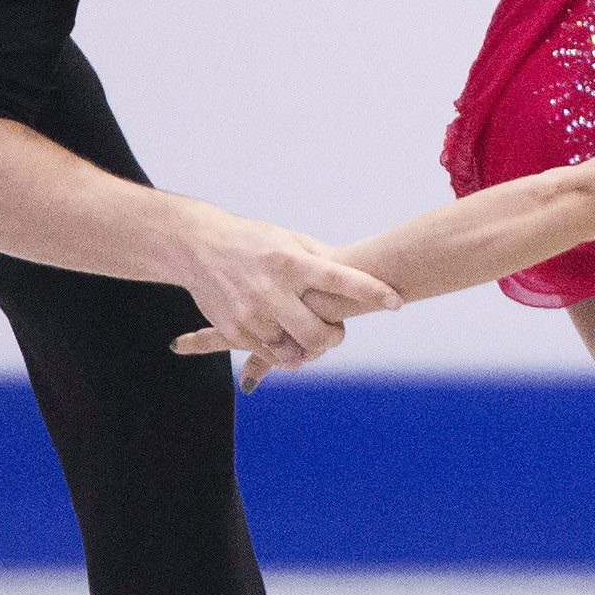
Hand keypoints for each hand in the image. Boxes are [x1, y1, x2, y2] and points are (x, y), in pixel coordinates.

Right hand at [168, 210, 401, 384]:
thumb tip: (360, 275)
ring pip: (296, 351)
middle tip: (336, 332)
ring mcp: (252, 312)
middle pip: (317, 332)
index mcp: (291, 261)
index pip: (339, 278)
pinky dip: (287, 355)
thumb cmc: (253, 240)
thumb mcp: (288, 238)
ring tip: (310, 335)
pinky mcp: (235, 329)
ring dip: (311, 349)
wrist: (198, 245)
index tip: (396, 302)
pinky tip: (290, 344)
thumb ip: (320, 259)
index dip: (370, 291)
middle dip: (334, 338)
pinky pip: (273, 356)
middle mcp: (272, 288)